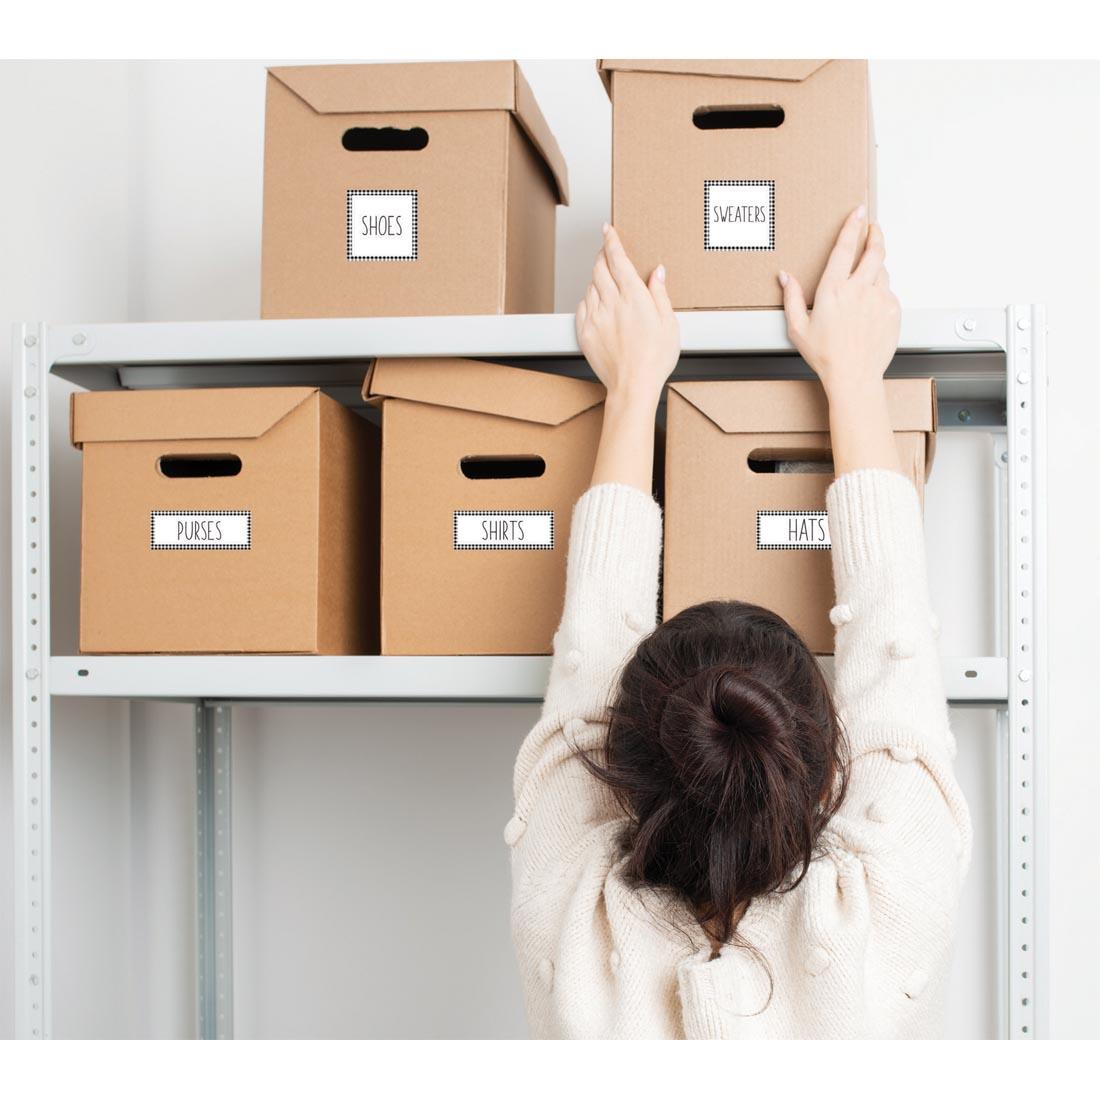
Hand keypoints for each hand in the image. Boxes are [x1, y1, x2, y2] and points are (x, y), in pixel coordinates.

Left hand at [576, 224, 678, 410]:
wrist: (633, 386)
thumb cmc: (654, 359)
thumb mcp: (669, 323)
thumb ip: (660, 294)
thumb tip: (657, 273)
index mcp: (634, 297)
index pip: (618, 259)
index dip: (611, 241)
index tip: (607, 230)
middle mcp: (612, 303)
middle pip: (599, 268)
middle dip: (602, 256)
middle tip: (606, 253)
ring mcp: (596, 318)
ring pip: (590, 286)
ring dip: (597, 279)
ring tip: (607, 285)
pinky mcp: (585, 332)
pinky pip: (582, 306)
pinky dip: (589, 300)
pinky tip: (598, 305)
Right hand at [778, 206, 900, 397]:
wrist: (853, 377)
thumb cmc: (826, 356)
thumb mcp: (798, 327)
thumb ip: (791, 297)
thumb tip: (785, 277)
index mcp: (833, 290)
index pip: (845, 247)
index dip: (853, 226)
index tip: (858, 212)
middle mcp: (859, 289)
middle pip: (874, 250)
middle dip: (875, 234)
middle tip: (873, 228)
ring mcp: (879, 299)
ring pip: (882, 271)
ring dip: (876, 268)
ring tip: (866, 279)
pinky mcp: (893, 310)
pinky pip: (889, 293)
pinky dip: (881, 293)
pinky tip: (870, 308)